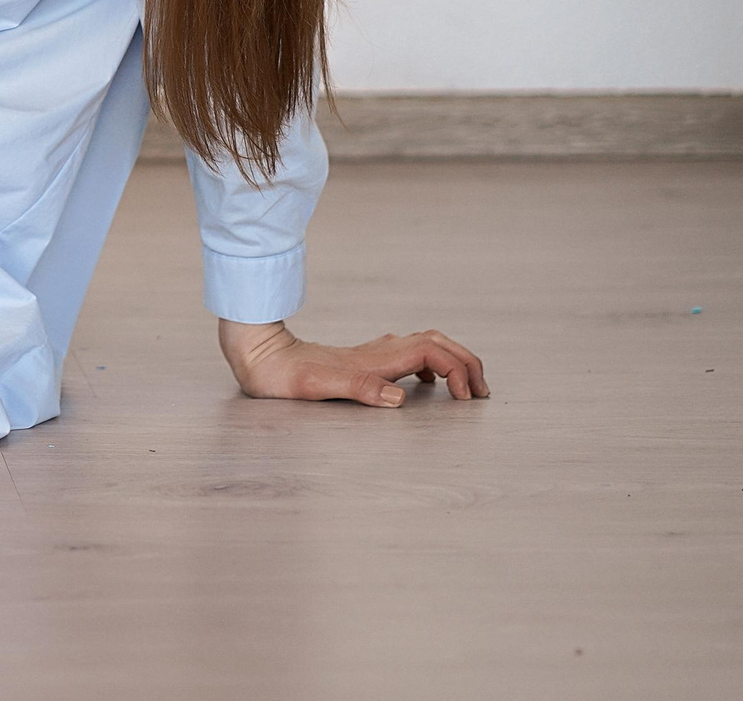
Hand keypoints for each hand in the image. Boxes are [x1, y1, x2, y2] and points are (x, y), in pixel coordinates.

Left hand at [219, 320, 489, 405]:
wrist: (259, 356)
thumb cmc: (285, 376)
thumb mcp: (319, 386)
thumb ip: (360, 389)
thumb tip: (399, 398)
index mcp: (376, 359)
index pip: (433, 354)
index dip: (458, 372)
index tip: (468, 399)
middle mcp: (378, 351)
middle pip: (437, 343)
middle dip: (466, 362)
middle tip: (483, 392)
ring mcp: (371, 353)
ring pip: (425, 345)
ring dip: (451, 361)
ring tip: (465, 389)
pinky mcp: (362, 359)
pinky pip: (407, 354)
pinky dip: (429, 365)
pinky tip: (422, 385)